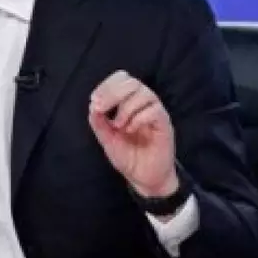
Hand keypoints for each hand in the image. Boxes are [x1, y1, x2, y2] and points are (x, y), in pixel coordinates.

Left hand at [88, 70, 177, 196]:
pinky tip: (130, 130)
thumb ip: (99, 123)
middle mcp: (143, 104)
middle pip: (132, 82)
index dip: (106, 85)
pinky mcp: (164, 124)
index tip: (95, 101)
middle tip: (101, 108)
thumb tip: (92, 106)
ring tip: (118, 126)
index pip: (121, 79)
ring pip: (144, 93)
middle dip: (113, 93)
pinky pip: (154, 110)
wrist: (144, 178)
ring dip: (125, 108)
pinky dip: (138, 118)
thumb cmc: (128, 157)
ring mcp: (155, 112)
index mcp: (129, 102)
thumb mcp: (107, 140)